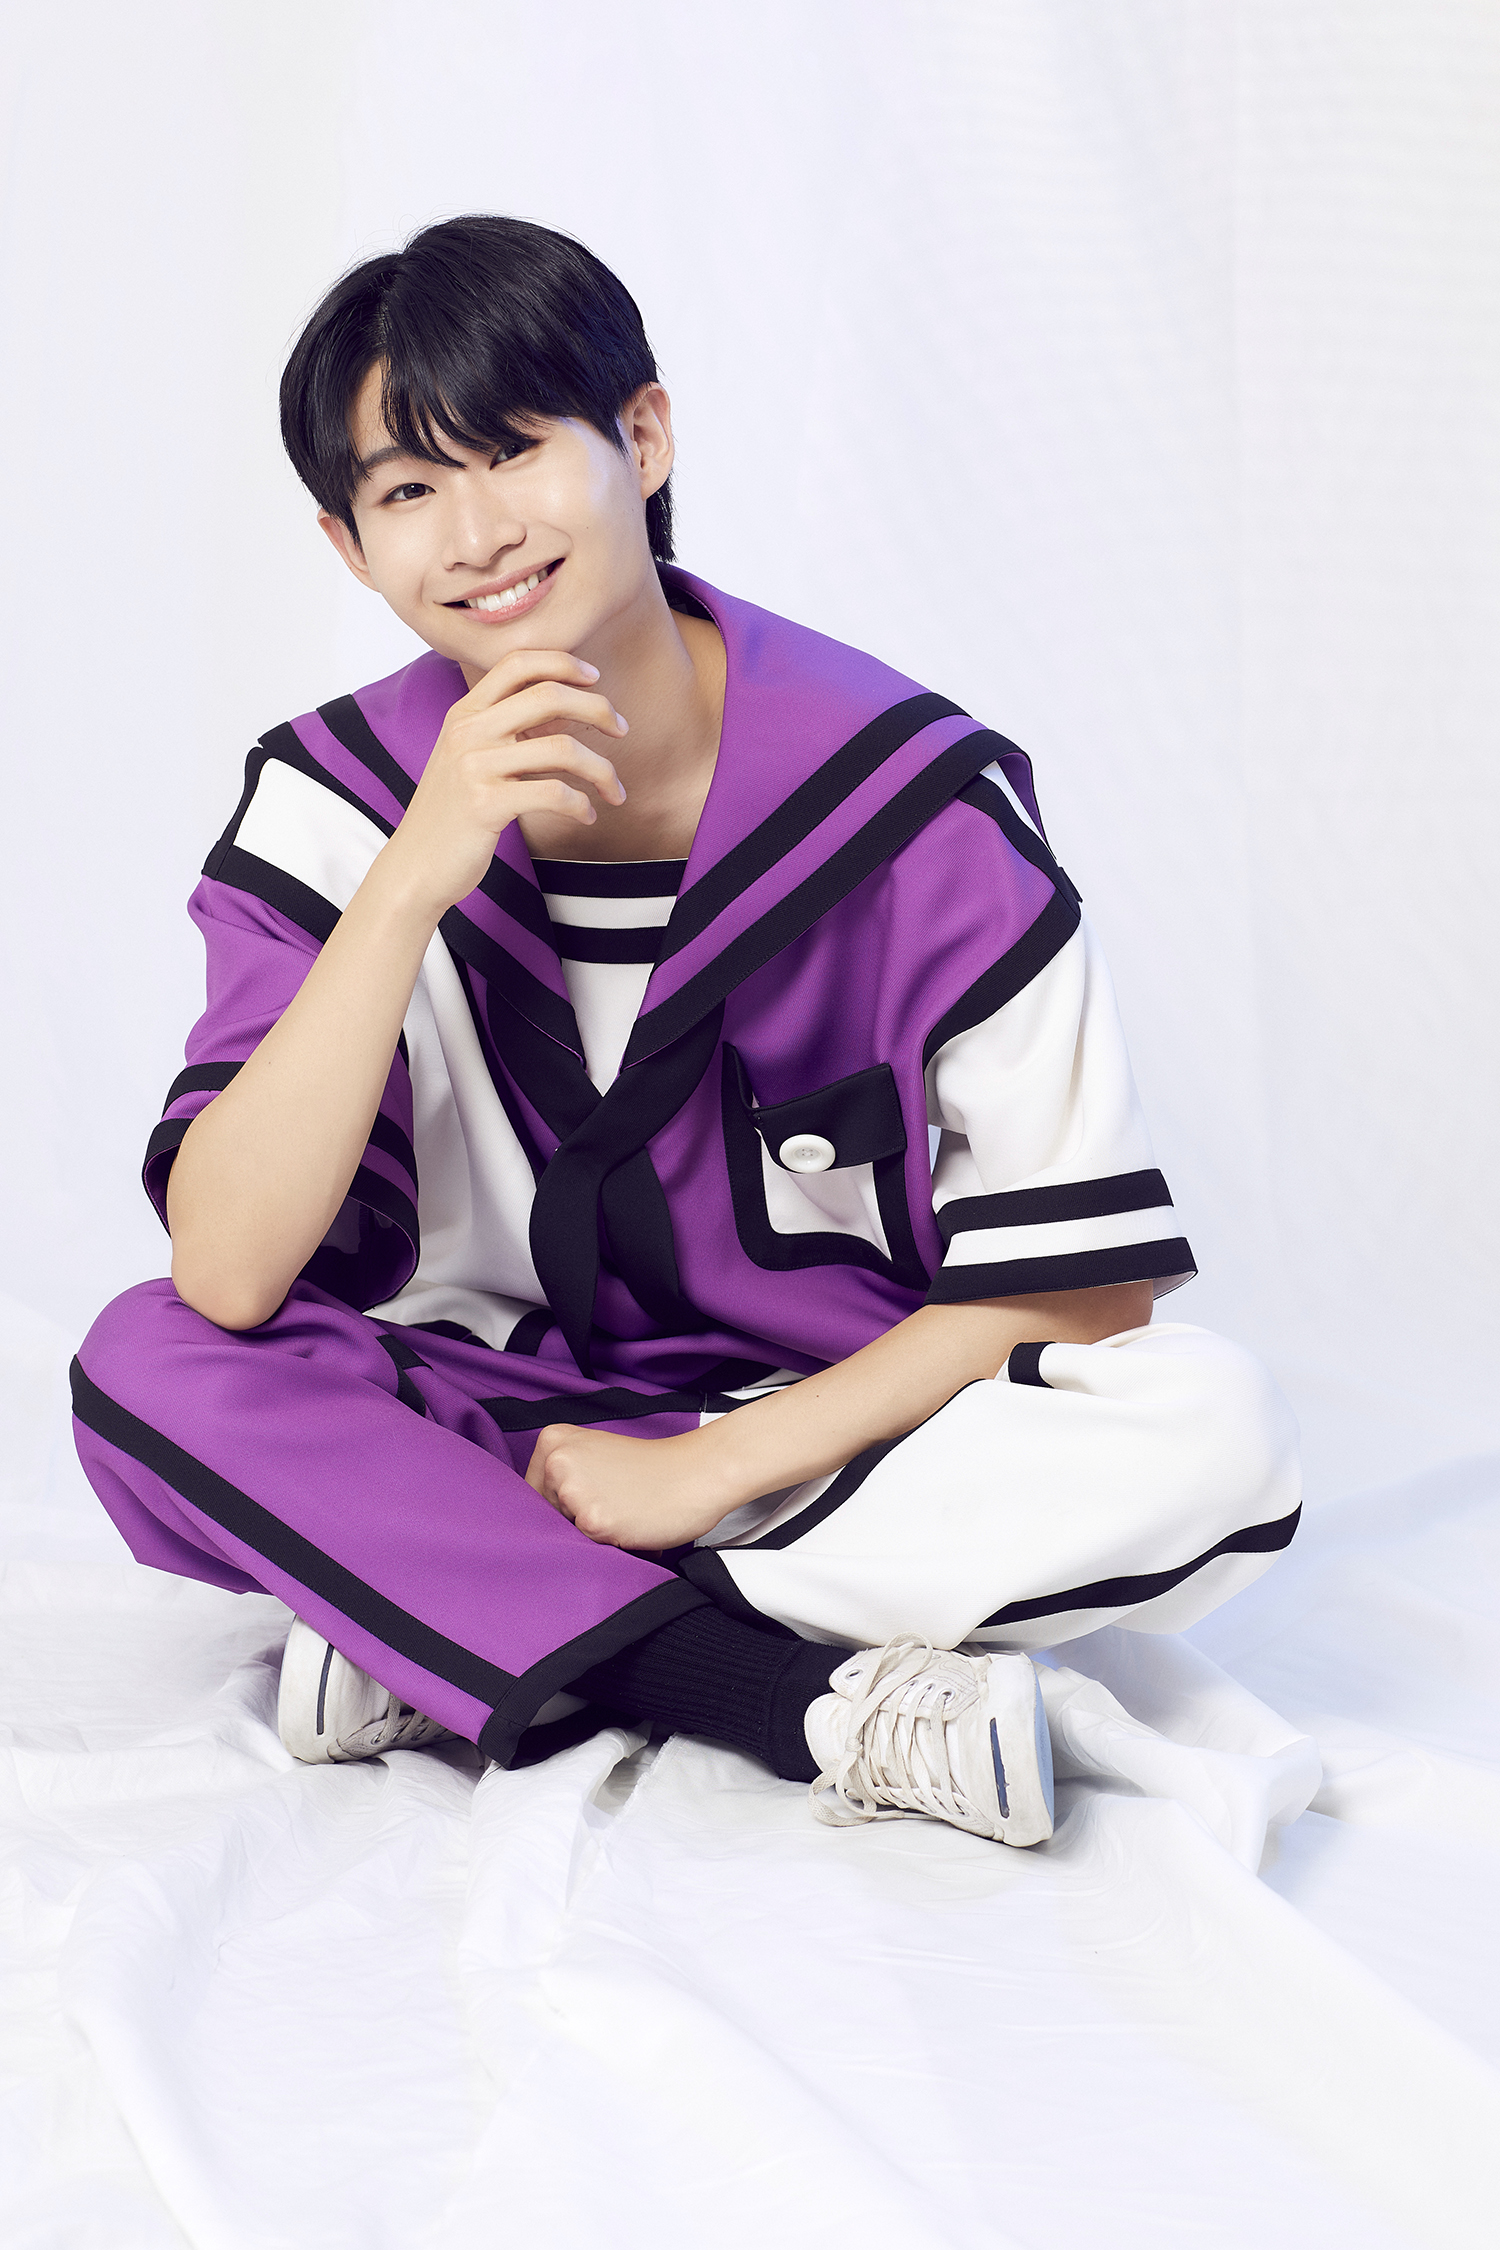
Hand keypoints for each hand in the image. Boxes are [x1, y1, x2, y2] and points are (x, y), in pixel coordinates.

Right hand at [379, 649, 628, 918]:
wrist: (414, 865)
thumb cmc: (453, 815)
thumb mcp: (469, 759)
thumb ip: (506, 730)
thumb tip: (568, 711)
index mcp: (464, 713)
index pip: (517, 662)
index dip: (562, 662)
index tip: (595, 679)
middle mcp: (467, 731)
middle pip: (549, 695)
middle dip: (598, 708)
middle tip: (621, 730)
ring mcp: (474, 767)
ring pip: (561, 748)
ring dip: (602, 769)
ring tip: (615, 790)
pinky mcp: (485, 805)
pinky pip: (554, 794)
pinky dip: (582, 805)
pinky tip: (588, 815)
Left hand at [525, 1424, 735, 1550]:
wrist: (698, 1472)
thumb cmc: (652, 1470)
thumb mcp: (593, 1456)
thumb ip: (561, 1478)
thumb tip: (530, 1520)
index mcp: (553, 1441)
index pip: (529, 1494)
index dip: (560, 1507)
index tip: (588, 1500)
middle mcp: (557, 1462)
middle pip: (543, 1516)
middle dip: (574, 1522)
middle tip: (614, 1503)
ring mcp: (573, 1492)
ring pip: (565, 1535)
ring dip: (592, 1536)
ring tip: (624, 1513)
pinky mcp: (593, 1521)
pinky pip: (587, 1550)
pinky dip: (610, 1546)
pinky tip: (632, 1526)